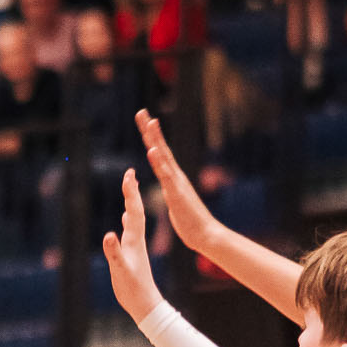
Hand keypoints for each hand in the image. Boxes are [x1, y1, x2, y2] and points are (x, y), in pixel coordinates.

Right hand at [101, 167, 162, 322]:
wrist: (145, 303)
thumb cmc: (133, 289)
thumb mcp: (120, 270)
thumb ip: (114, 252)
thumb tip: (107, 235)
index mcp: (134, 240)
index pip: (133, 211)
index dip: (131, 193)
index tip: (129, 174)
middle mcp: (136, 239)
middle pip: (135, 210)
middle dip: (132, 191)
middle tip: (130, 173)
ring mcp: (135, 246)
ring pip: (133, 218)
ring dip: (130, 202)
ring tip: (129, 189)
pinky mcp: (132, 253)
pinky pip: (130, 230)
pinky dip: (127, 220)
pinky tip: (125, 218)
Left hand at [135, 112, 219, 254]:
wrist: (205, 234)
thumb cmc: (191, 223)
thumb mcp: (176, 204)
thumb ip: (172, 194)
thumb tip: (170, 190)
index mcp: (173, 178)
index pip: (159, 154)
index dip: (151, 138)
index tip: (144, 122)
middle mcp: (175, 176)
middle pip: (160, 148)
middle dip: (150, 130)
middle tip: (141, 112)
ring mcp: (177, 183)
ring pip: (164, 157)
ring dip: (155, 139)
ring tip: (149, 122)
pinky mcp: (176, 193)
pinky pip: (166, 175)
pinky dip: (158, 162)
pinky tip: (152, 150)